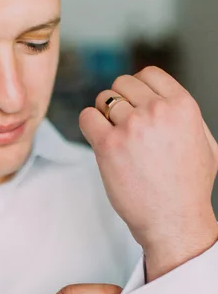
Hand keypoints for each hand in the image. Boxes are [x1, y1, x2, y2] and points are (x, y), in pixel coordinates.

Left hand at [79, 67, 217, 269]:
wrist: (174, 220)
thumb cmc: (190, 188)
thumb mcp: (206, 143)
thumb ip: (187, 117)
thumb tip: (168, 100)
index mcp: (183, 105)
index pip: (148, 73)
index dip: (137, 88)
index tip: (133, 104)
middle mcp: (156, 110)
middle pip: (122, 84)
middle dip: (120, 101)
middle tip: (122, 126)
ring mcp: (131, 126)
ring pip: (103, 100)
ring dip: (105, 116)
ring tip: (114, 138)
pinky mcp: (109, 146)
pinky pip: (87, 118)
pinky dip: (89, 124)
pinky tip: (99, 140)